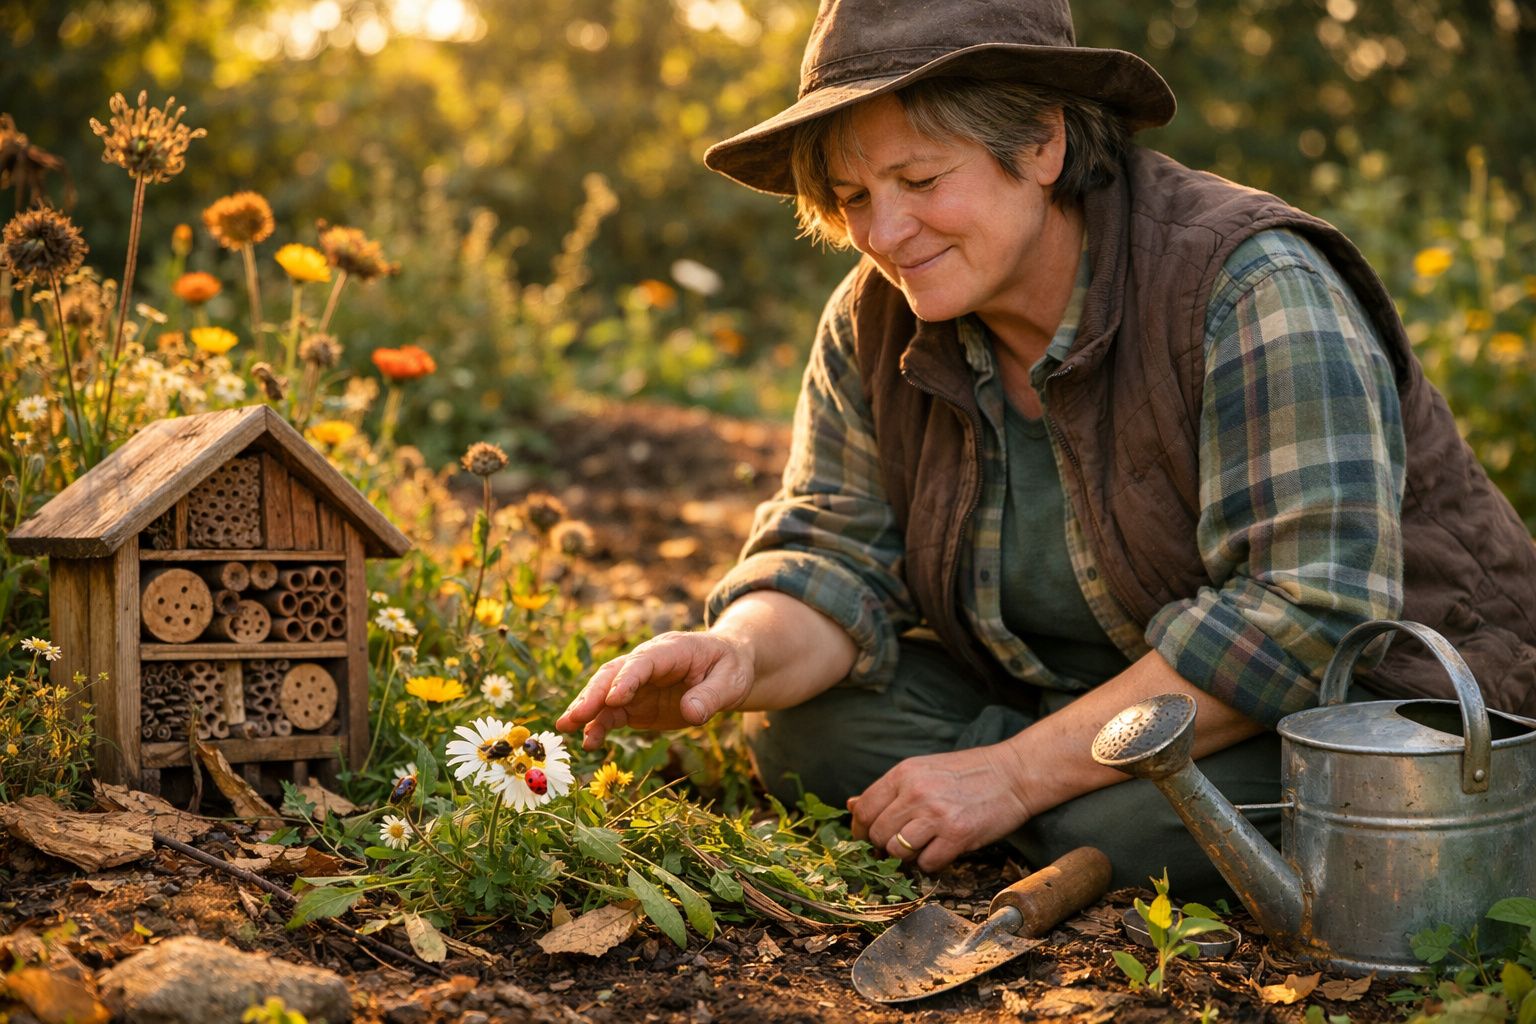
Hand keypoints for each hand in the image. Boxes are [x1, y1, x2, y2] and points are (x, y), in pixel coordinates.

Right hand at [555, 631, 755, 749]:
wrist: (727, 668)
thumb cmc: (730, 667)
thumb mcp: (730, 680)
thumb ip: (711, 696)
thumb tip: (691, 713)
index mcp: (671, 650)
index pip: (644, 662)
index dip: (628, 679)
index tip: (614, 699)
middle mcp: (647, 663)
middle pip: (614, 674)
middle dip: (594, 695)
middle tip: (574, 716)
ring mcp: (638, 684)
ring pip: (605, 693)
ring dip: (586, 710)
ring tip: (566, 728)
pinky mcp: (636, 703)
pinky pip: (613, 714)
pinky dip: (599, 726)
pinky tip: (589, 742)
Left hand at [848, 745, 1033, 873]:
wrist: (1014, 774)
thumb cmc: (968, 772)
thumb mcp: (923, 769)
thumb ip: (889, 790)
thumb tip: (851, 804)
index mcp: (904, 773)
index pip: (863, 809)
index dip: (860, 830)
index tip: (868, 838)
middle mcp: (916, 792)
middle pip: (878, 834)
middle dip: (883, 846)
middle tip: (900, 845)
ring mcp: (936, 815)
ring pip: (898, 852)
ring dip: (907, 856)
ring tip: (923, 846)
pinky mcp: (957, 835)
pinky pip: (927, 863)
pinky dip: (931, 863)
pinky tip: (942, 850)